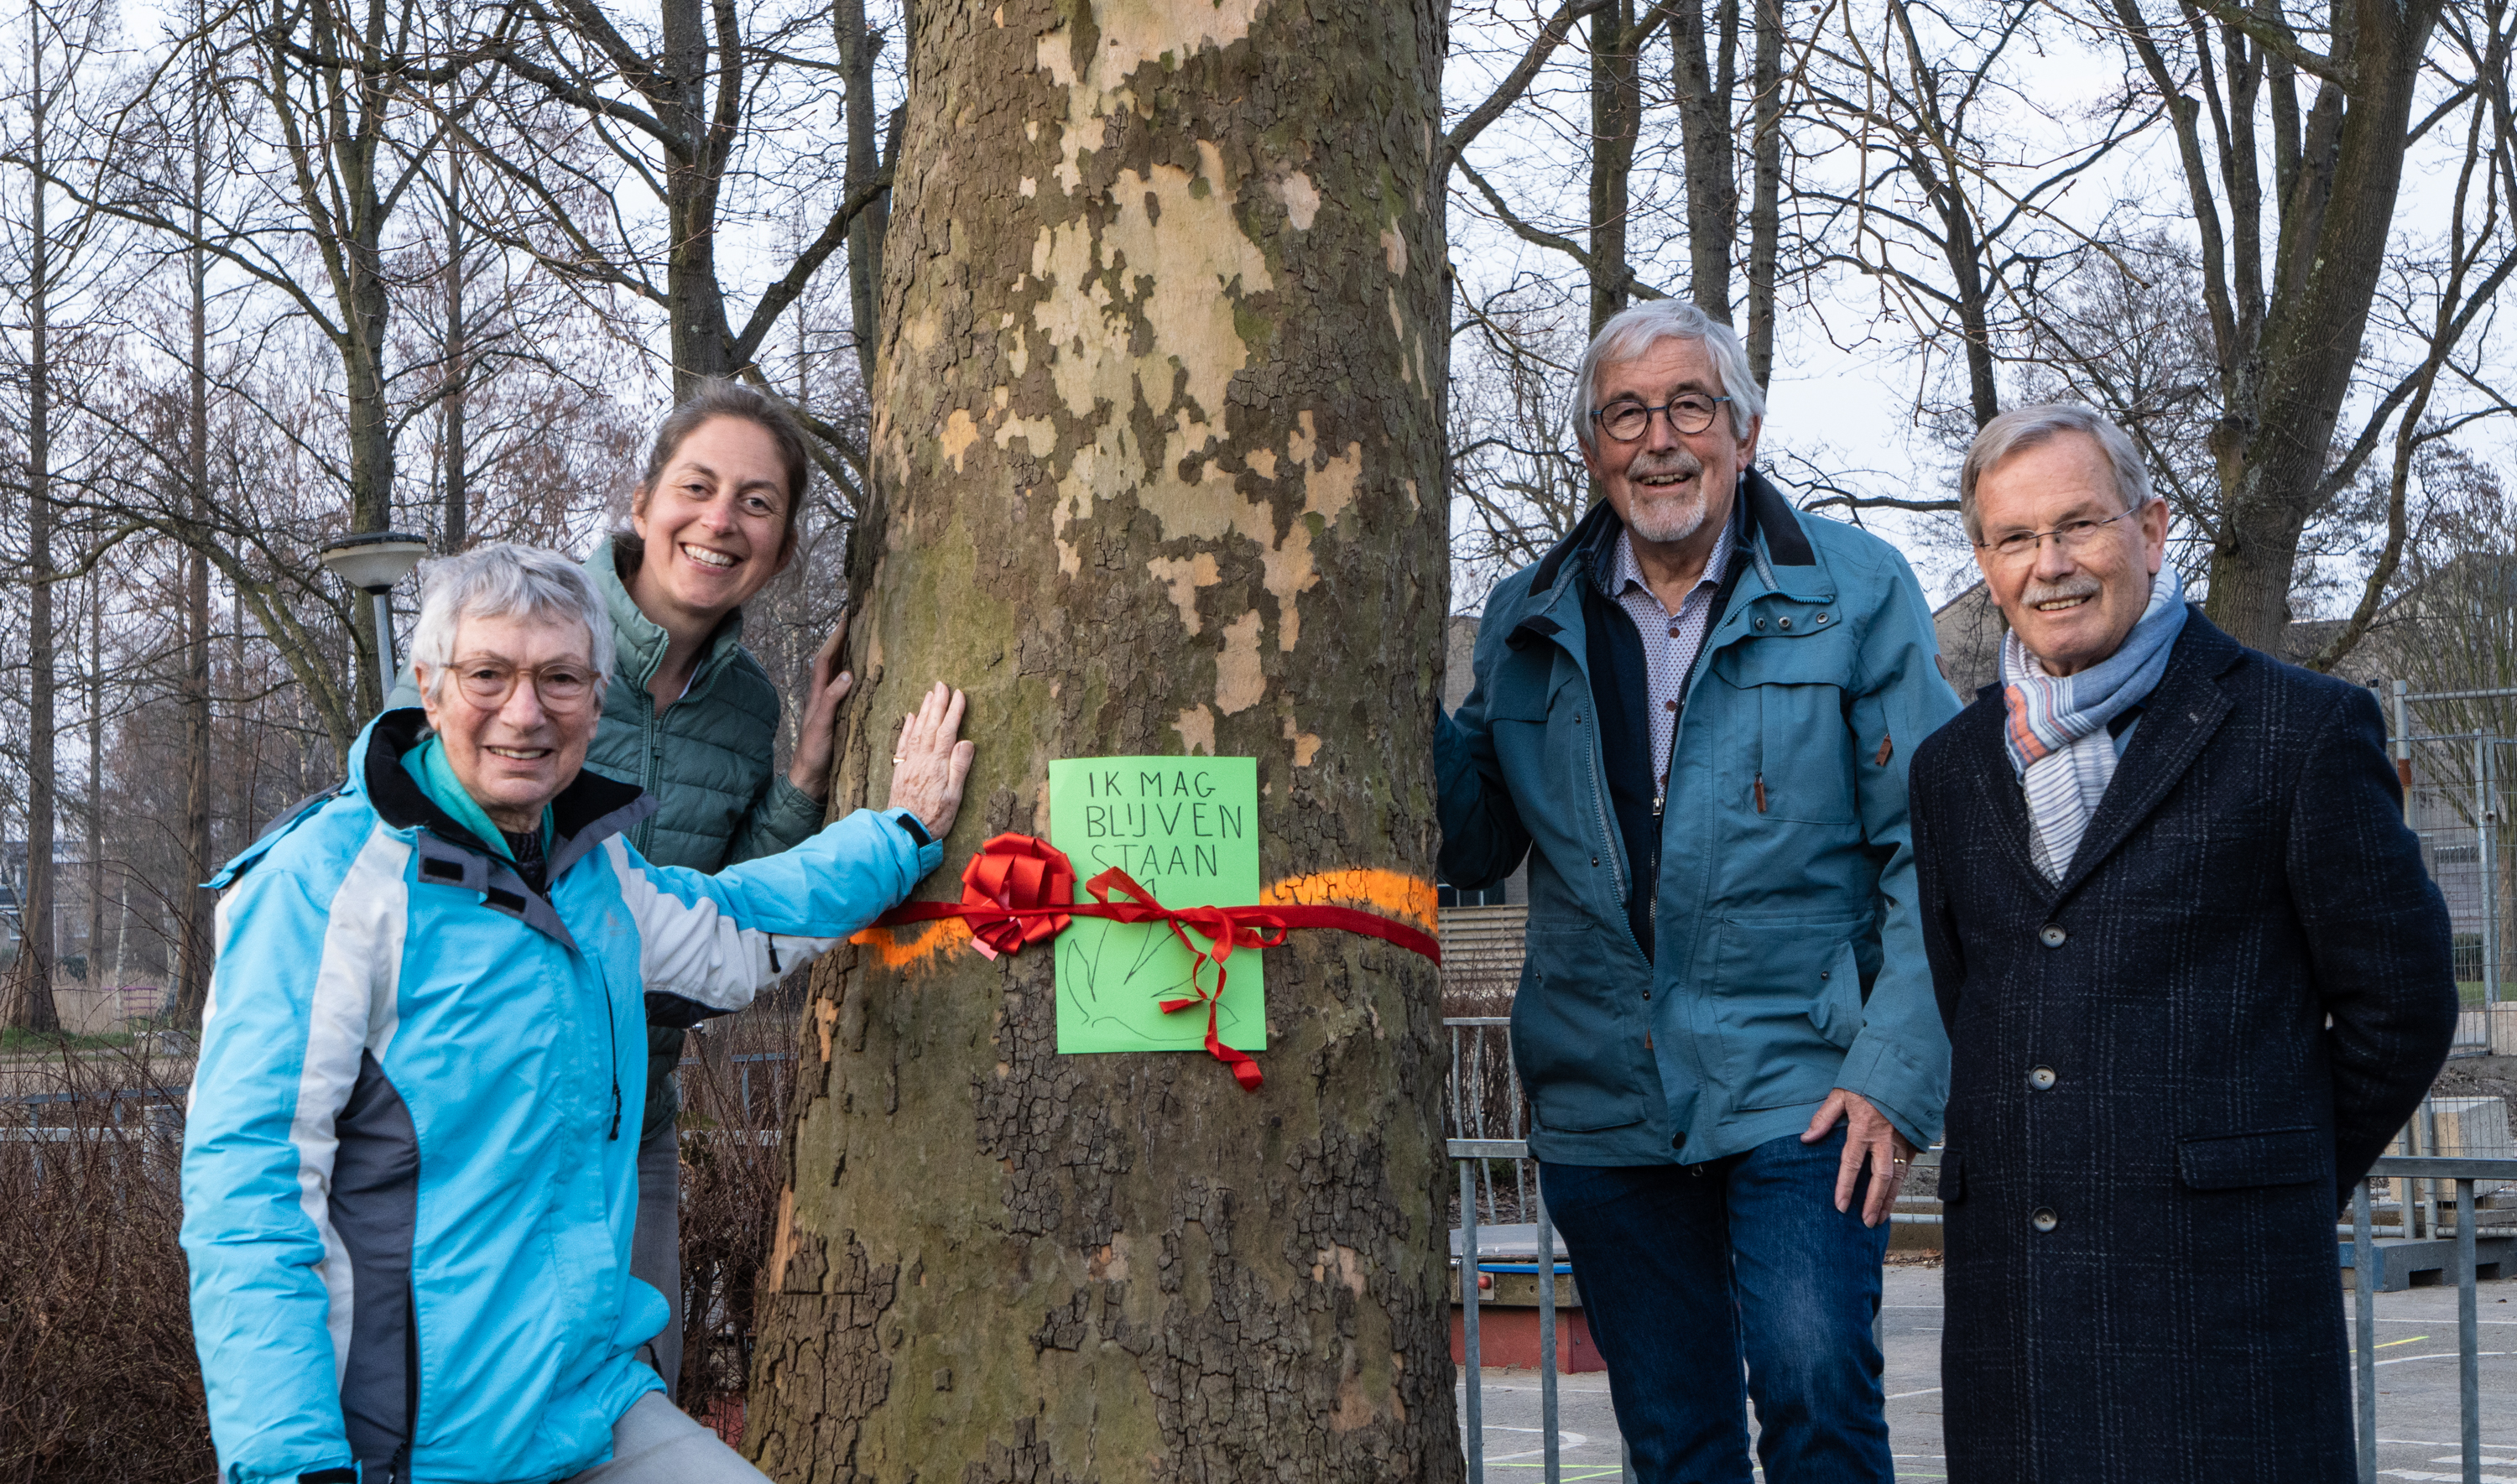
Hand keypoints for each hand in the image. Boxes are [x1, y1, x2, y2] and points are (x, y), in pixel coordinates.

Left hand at [787, 615, 853, 800]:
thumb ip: (833, 700)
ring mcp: (834, 707)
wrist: (811, 780)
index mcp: (819, 694)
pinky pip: (853, 692)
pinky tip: (872, 678)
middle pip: (836, 662)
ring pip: (844, 676)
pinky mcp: (843, 719)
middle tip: (860, 622)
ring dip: (853, 658)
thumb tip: (848, 674)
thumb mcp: (822, 725)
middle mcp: (826, 697)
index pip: (827, 658)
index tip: (847, 616)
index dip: (836, 637)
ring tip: (868, 642)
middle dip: (845, 640)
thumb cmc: (813, 754)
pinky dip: (861, 679)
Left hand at [886, 682, 974, 839]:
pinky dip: (907, 727)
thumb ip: (959, 767)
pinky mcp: (901, 769)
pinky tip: (911, 716)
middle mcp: (922, 758)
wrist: (905, 830)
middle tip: (942, 685)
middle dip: (938, 704)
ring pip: (917, 730)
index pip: (947, 731)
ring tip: (930, 695)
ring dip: (924, 711)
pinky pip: (903, 743)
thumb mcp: (954, 796)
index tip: (960, 695)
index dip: (954, 712)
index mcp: (938, 764)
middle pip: (931, 725)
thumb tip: (966, 742)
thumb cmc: (934, 816)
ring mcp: (909, 762)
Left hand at [1803, 1088, 1914, 1227]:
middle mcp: (1884, 1138)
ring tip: (1880, 1218)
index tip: (1841, 1206)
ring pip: (1897, 1177)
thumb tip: (1806, 1138)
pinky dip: (1900, 1186)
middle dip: (1873, 1202)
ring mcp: (1901, 1141)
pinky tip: (1892, 1198)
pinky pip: (1906, 1168)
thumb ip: (1823, 1118)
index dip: (1845, 1187)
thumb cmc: (1869, 1081)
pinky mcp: (1913, 1141)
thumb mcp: (1841, 1094)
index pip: (1852, 1164)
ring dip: (1888, 1199)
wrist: (1903, 1069)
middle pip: (1880, 1177)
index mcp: (1863, 1127)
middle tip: (1866, 1222)